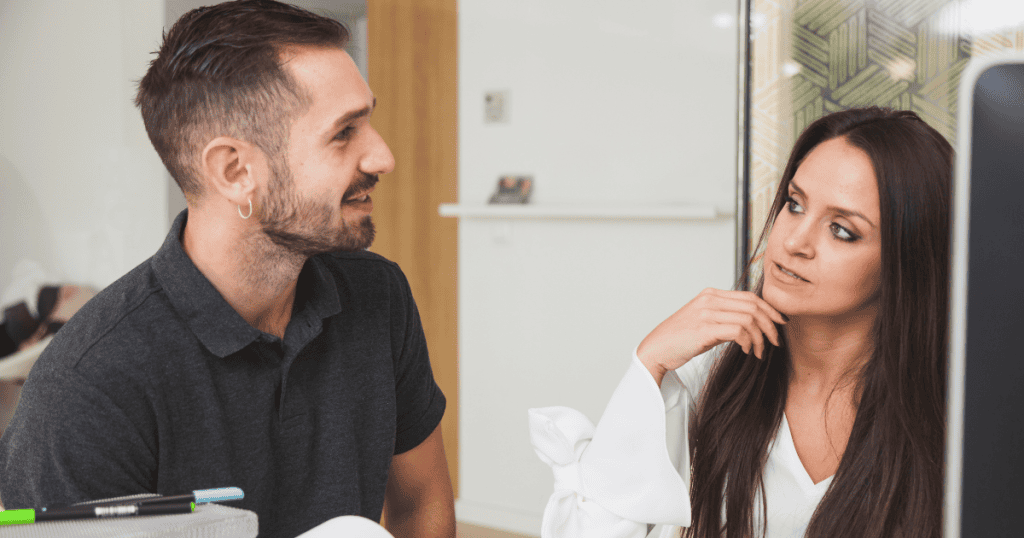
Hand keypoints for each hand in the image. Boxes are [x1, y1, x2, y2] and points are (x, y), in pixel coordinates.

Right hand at [636, 288, 785, 384]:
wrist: (656, 350)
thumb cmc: (680, 340)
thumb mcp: (704, 323)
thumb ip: (725, 319)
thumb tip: (750, 326)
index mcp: (710, 295)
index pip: (750, 296)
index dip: (770, 309)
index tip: (780, 323)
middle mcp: (709, 300)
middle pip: (753, 305)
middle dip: (770, 324)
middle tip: (775, 342)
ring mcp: (706, 313)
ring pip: (749, 318)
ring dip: (760, 337)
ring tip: (759, 352)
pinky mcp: (704, 329)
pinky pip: (738, 331)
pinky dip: (748, 342)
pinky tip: (747, 351)